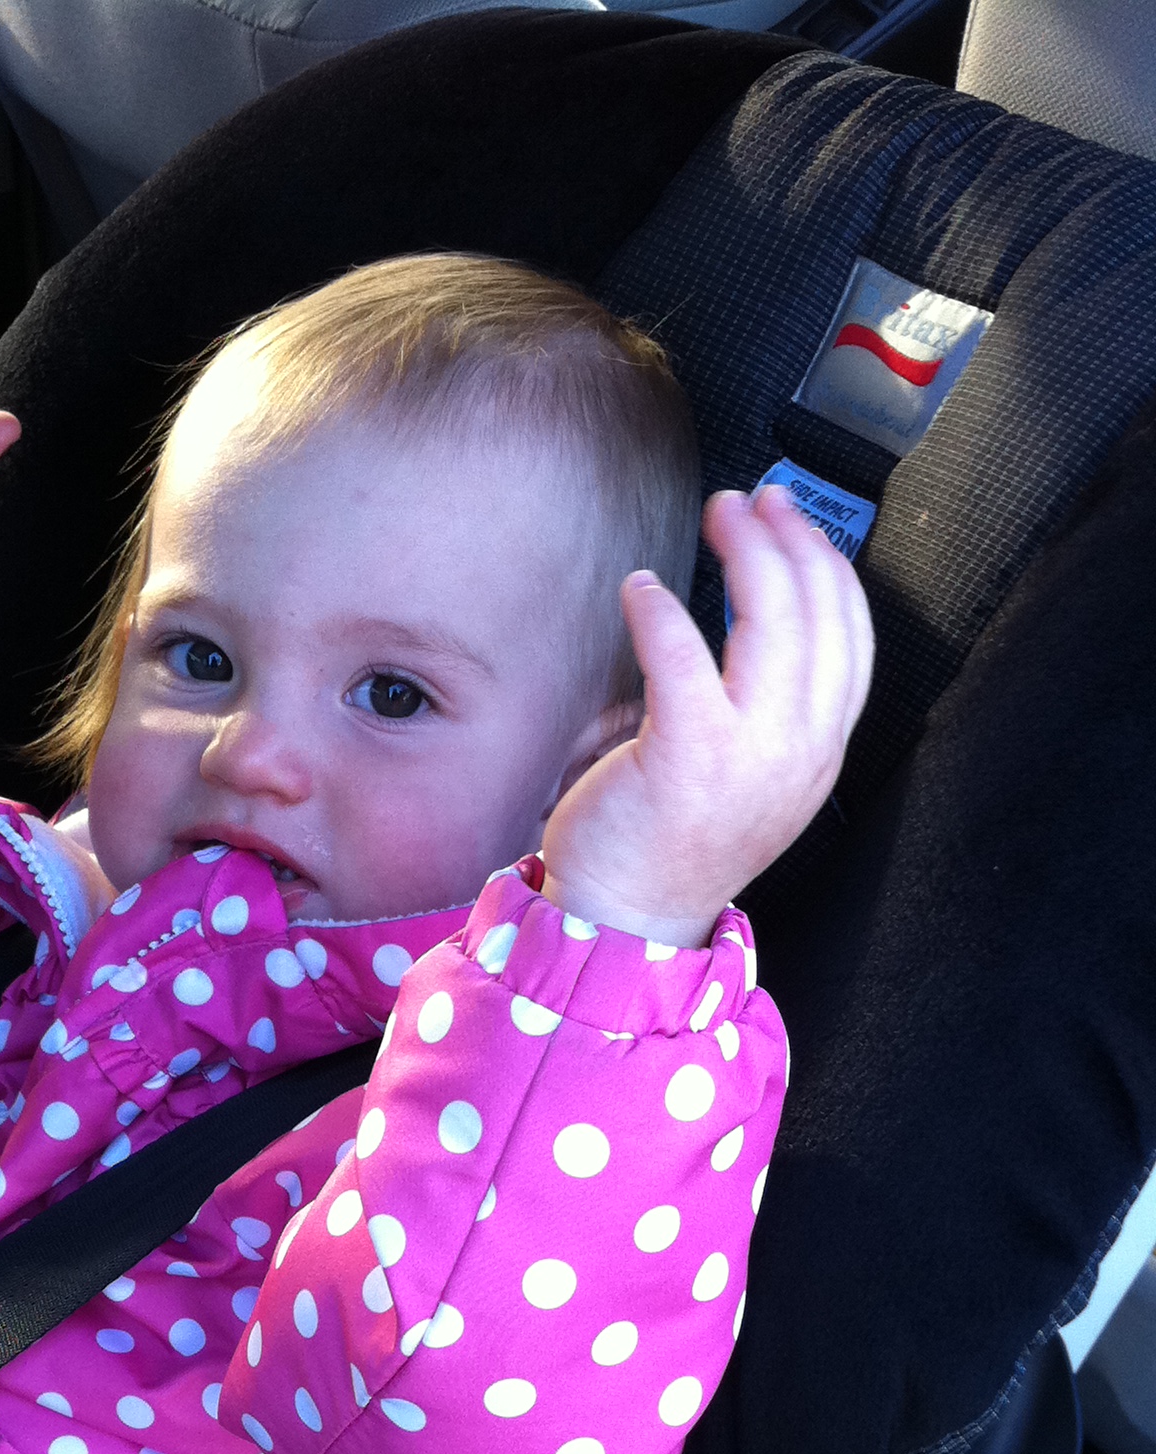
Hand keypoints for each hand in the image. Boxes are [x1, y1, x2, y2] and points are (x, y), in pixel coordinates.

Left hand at [539, 483, 874, 947]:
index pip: (855, 638)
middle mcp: (800, 753)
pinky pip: (685, 655)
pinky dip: (663, 610)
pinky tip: (641, 590)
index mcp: (819, 754)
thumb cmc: (670, 845)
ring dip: (747, 551)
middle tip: (752, 503)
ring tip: (719, 516)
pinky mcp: (688, 756)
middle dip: (791, 539)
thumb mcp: (751, 779)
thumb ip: (771, 712)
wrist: (625, 923)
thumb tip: (763, 620)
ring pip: (772, 621)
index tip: (796, 525)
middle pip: (820, 614)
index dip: (830, 566)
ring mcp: (750, 756)